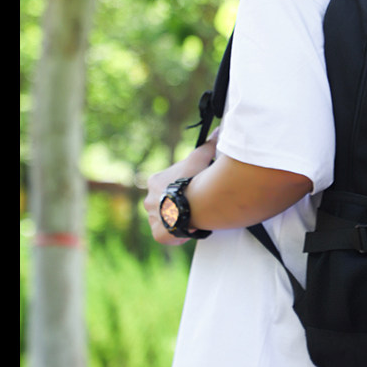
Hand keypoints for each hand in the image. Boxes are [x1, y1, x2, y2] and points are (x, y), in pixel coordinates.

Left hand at [143, 130, 218, 244]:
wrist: (192, 203)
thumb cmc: (194, 180)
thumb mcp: (199, 159)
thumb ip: (206, 146)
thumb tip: (217, 132)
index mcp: (155, 182)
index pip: (167, 183)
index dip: (181, 185)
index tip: (193, 188)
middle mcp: (149, 200)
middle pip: (164, 202)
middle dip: (176, 203)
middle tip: (194, 204)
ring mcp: (153, 219)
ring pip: (164, 219)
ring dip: (176, 219)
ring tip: (193, 218)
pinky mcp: (159, 234)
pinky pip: (166, 235)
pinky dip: (176, 234)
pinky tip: (188, 230)